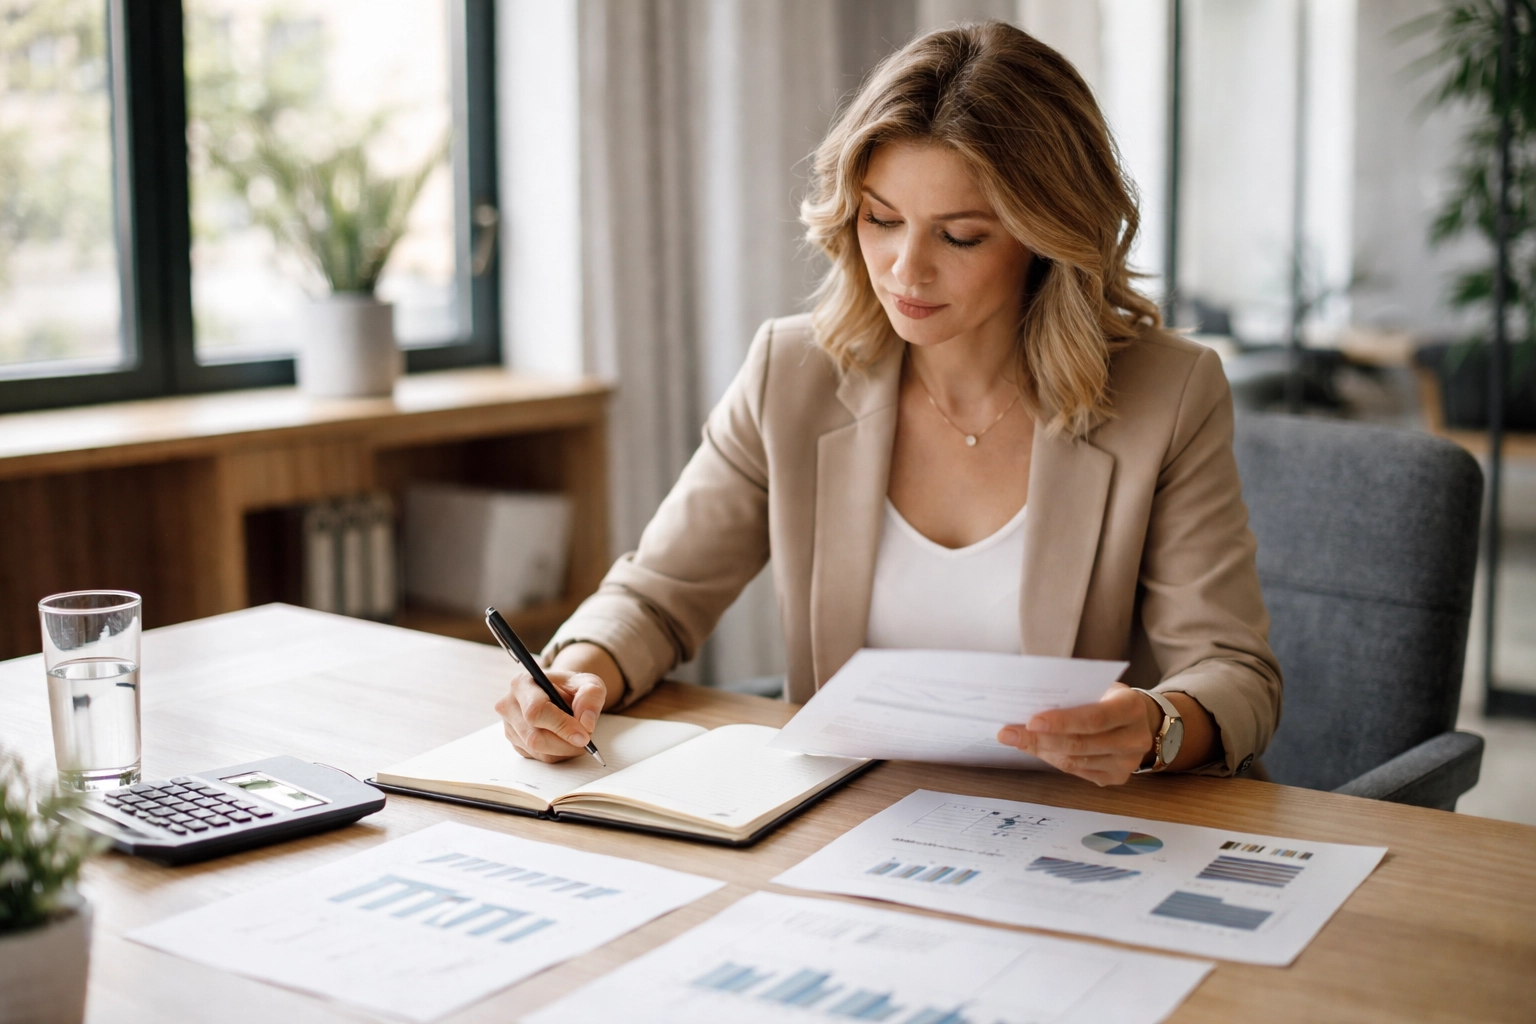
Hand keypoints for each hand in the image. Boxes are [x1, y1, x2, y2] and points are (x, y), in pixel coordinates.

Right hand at [494, 668, 607, 762]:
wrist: (562, 694)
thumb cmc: (572, 688)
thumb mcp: (589, 683)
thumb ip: (591, 697)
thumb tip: (586, 722)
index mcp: (522, 684)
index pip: (536, 711)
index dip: (561, 726)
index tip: (584, 736)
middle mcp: (509, 705)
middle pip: (534, 737)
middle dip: (565, 743)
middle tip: (586, 740)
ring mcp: (510, 726)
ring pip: (537, 750)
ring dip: (564, 750)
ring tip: (578, 737)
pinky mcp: (515, 742)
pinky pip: (538, 757)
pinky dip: (558, 754)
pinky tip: (566, 740)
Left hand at [995, 682, 1157, 785]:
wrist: (1140, 719)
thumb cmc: (1109, 698)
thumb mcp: (1097, 687)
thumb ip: (1070, 696)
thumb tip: (1025, 708)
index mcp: (1131, 707)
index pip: (1094, 718)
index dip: (1061, 722)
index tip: (1031, 720)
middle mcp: (1135, 738)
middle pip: (1081, 744)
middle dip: (1040, 738)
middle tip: (1009, 733)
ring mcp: (1128, 763)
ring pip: (1075, 762)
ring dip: (1041, 750)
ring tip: (1017, 739)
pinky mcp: (1117, 777)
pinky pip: (1078, 772)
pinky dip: (1053, 759)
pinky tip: (1037, 748)